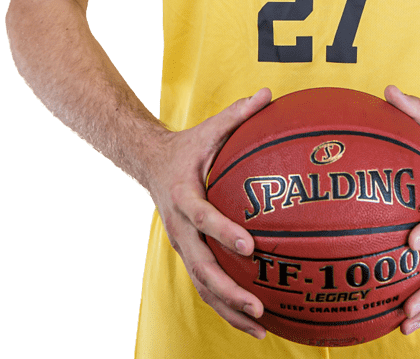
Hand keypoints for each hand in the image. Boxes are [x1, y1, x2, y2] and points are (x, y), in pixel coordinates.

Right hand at [148, 88, 272, 339]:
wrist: (149, 163)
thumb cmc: (189, 145)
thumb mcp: (210, 127)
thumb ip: (238, 113)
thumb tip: (269, 94)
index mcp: (183, 195)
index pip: (204, 218)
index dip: (224, 232)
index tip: (250, 246)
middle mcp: (179, 227)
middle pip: (202, 267)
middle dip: (229, 290)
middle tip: (259, 305)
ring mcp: (182, 244)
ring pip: (202, 285)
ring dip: (228, 308)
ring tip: (261, 326)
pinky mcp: (188, 253)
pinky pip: (205, 285)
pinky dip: (225, 306)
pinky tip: (253, 322)